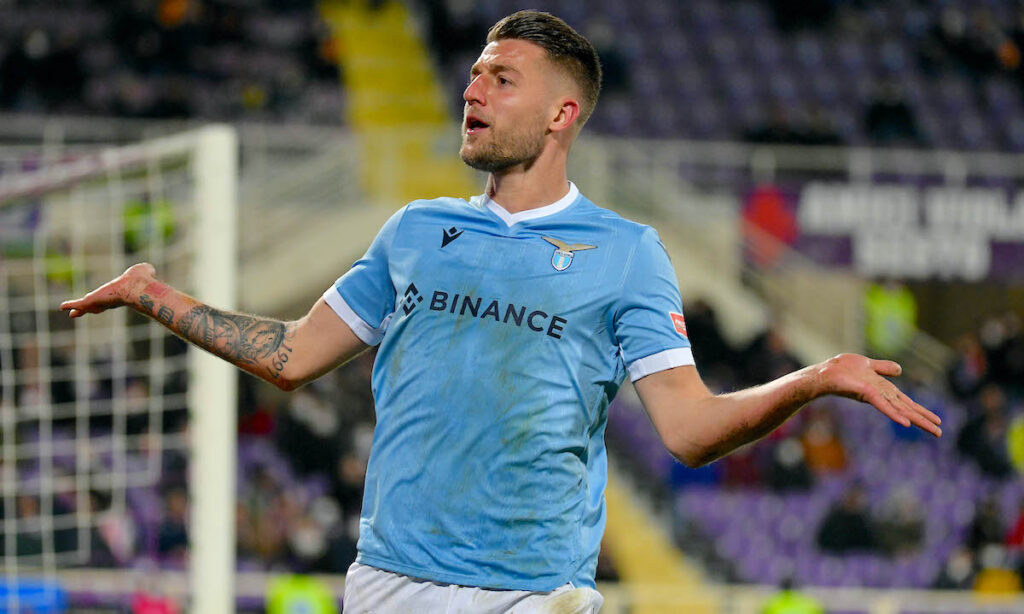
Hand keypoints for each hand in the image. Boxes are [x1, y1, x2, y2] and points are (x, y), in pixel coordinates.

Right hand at [60, 263, 155, 317]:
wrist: (137, 289)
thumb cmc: (142, 280)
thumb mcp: (143, 271)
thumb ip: (145, 270)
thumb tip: (149, 269)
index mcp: (120, 294)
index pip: (111, 299)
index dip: (107, 301)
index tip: (103, 304)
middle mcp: (110, 300)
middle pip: (98, 306)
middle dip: (91, 309)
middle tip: (84, 313)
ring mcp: (100, 302)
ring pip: (88, 306)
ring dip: (79, 309)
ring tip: (72, 313)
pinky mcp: (91, 301)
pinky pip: (78, 304)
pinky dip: (70, 305)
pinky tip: (62, 307)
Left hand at [813, 353, 941, 436]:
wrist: (826, 372)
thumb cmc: (843, 369)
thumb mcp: (868, 364)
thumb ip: (884, 367)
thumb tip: (900, 370)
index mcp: (884, 390)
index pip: (907, 403)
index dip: (922, 411)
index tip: (937, 421)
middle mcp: (882, 395)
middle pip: (907, 409)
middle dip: (924, 420)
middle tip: (940, 434)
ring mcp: (875, 396)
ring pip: (900, 410)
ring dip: (916, 420)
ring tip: (933, 431)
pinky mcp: (867, 394)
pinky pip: (883, 405)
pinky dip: (895, 414)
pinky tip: (906, 423)